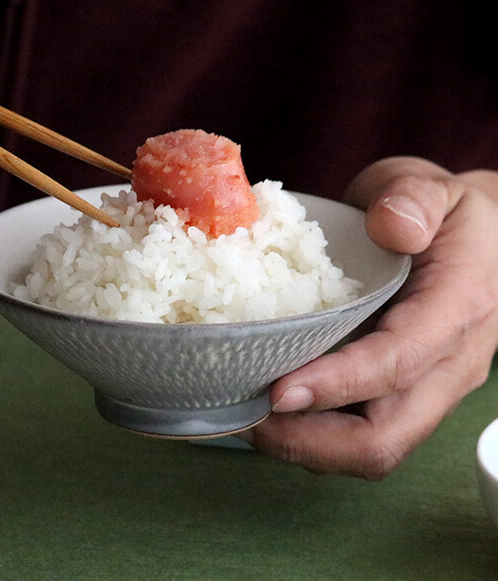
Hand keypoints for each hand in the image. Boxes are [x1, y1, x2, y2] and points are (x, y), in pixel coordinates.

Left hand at [243, 156, 497, 478]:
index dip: (337, 385)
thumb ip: (412, 198)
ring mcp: (427, 391)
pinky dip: (309, 436)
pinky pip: (358, 436)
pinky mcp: (402, 399)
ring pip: (370, 450)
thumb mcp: (428, 186)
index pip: (398, 364)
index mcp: (457, 310)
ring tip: (244, 418)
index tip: (277, 391)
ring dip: (302, 446)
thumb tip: (391, 226)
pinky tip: (264, 413)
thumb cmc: (441, 214)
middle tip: (245, 417)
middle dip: (309, 441)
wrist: (475, 240)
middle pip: (385, 438)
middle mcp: (448, 366)